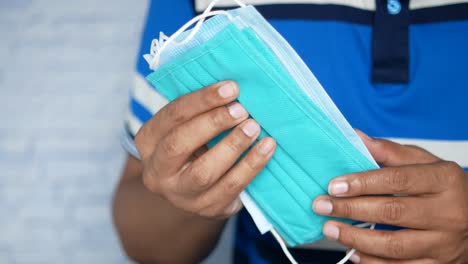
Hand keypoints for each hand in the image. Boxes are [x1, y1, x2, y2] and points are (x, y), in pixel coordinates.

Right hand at [135, 81, 275, 219]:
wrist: (195, 190)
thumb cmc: (195, 146)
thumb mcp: (186, 127)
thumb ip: (201, 111)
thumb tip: (233, 89)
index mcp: (148, 141)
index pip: (172, 116)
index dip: (202, 100)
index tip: (231, 88)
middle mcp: (157, 171)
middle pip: (178, 144)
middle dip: (212, 123)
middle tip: (241, 109)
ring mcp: (180, 195)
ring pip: (204, 171)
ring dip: (232, 146)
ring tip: (254, 127)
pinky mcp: (207, 208)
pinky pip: (230, 187)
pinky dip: (251, 165)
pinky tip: (267, 147)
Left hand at [312, 131, 467, 262]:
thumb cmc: (442, 187)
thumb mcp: (423, 162)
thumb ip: (388, 151)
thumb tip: (355, 137)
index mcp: (444, 180)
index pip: (398, 180)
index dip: (362, 183)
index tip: (334, 186)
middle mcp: (448, 213)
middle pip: (392, 213)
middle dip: (351, 210)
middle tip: (322, 206)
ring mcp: (444, 243)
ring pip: (394, 246)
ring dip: (356, 238)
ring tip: (330, 229)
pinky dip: (372, 262)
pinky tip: (353, 251)